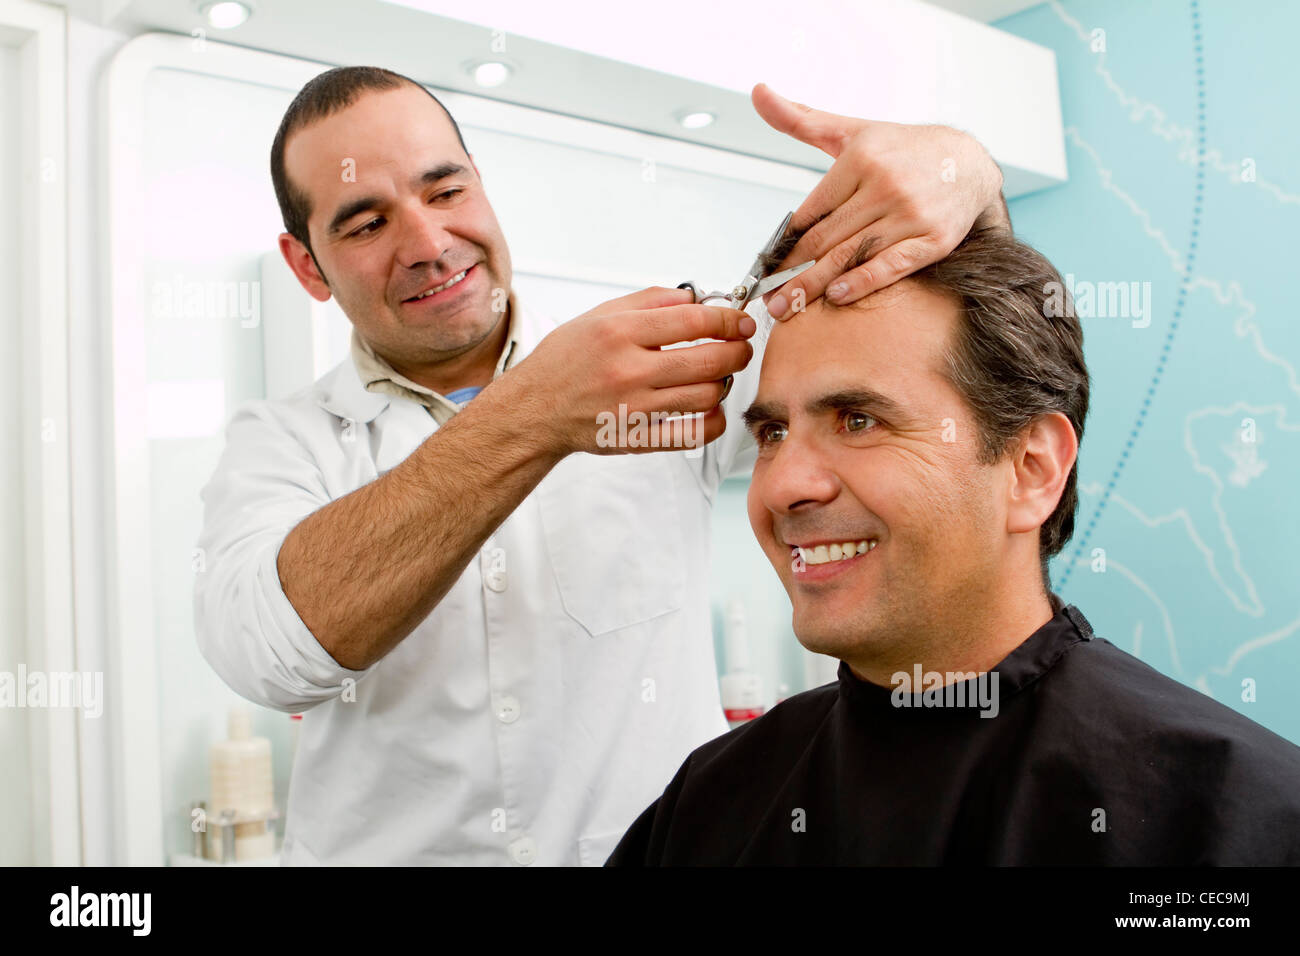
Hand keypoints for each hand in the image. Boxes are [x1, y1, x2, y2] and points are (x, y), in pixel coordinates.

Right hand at [509, 287, 754, 455]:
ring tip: (718, 375)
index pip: (693, 320)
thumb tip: (693, 297)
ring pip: (706, 396)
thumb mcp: (598, 315)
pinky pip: (692, 434)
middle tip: (740, 348)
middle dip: (737, 351)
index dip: (728, 319)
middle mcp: (629, 369)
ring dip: (723, 383)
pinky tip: (710, 410)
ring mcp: (635, 408)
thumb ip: (649, 302)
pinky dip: (712, 422)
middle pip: (709, 360)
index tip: (740, 321)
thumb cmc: (564, 361)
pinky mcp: (637, 439)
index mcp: (620, 332)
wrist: (533, 409)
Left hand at [751, 83, 1008, 319]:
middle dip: (791, 272)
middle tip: (765, 297)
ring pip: (852, 255)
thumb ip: (801, 119)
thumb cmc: (903, 150)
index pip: (811, 210)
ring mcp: (911, 214)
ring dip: (815, 285)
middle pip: (826, 238)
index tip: (763, 267)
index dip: (783, 242)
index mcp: (861, 159)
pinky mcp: (934, 240)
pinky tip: (837, 296)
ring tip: (786, 307)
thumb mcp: (851, 131)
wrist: (968, 163)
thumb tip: (758, 93)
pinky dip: (863, 282)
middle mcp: (886, 185)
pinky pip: (892, 265)